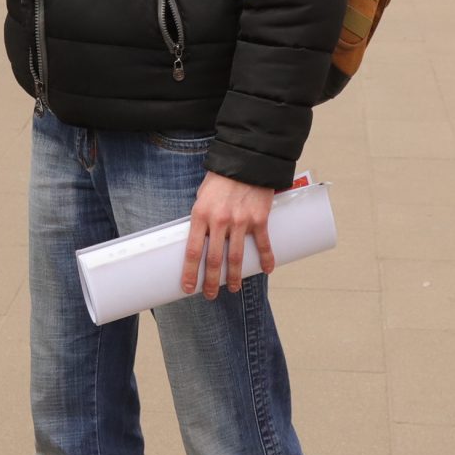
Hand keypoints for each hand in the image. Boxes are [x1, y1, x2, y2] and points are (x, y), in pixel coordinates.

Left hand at [183, 171, 276, 298]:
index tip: (188, 287)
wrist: (246, 160)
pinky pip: (263, 244)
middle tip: (209, 294)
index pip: (193, 251)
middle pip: (214, 260)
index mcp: (201, 214)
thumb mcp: (203, 195)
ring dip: (234, 277)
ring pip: (236, 257)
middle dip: (211, 281)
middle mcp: (220, 221)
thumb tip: (203, 237)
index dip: (190, 272)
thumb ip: (203, 217)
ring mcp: (241, 221)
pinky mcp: (259, 219)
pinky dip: (266, 259)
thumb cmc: (221, 178)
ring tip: (232, 288)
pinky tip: (266, 269)